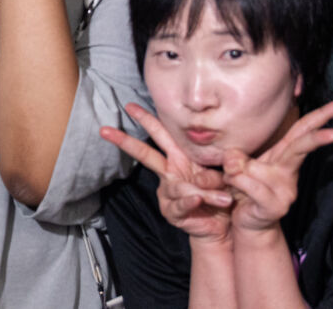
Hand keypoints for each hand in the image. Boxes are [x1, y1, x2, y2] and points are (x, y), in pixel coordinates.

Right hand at [101, 103, 232, 241]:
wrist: (224, 226)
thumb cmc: (225, 193)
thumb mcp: (227, 173)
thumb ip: (222, 164)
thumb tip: (221, 161)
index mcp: (181, 157)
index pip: (162, 134)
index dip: (146, 119)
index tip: (129, 106)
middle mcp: (170, 172)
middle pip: (145, 154)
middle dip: (125, 141)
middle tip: (106, 130)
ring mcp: (168, 193)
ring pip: (177, 186)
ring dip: (204, 191)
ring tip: (223, 197)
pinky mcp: (173, 212)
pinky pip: (181, 204)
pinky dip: (192, 202)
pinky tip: (199, 200)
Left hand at [223, 99, 332, 233]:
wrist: (246, 221)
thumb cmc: (243, 188)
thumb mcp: (237, 166)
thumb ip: (236, 157)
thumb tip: (233, 159)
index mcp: (282, 156)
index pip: (302, 131)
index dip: (320, 117)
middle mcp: (288, 172)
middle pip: (301, 147)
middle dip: (318, 139)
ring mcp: (286, 190)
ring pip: (252, 167)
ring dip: (234, 172)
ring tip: (234, 181)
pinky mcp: (276, 206)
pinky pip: (247, 184)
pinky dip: (235, 183)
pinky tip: (236, 192)